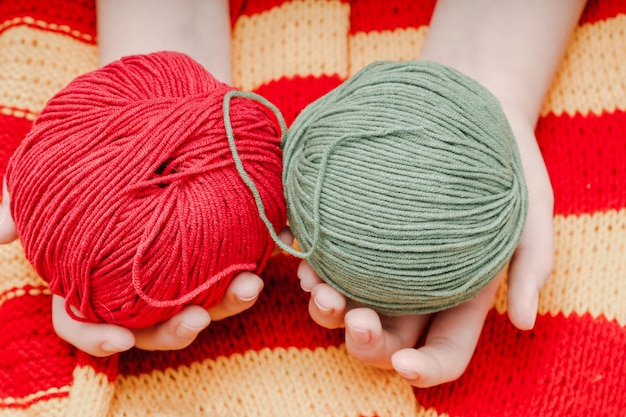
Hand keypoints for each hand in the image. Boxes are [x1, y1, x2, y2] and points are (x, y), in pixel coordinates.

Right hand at [1, 177, 289, 356]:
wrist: (143, 115)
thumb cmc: (90, 152)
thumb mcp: (51, 175)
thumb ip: (23, 206)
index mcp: (97, 277)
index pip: (88, 323)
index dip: (100, 338)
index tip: (120, 338)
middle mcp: (142, 281)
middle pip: (158, 325)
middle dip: (179, 330)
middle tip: (197, 319)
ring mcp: (183, 266)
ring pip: (206, 301)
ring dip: (228, 302)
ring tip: (249, 285)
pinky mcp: (219, 242)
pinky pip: (237, 261)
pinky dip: (253, 262)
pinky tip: (270, 252)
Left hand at [297, 101, 554, 386]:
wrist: (468, 104)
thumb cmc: (506, 159)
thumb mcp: (532, 206)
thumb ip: (532, 262)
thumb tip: (522, 322)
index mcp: (458, 295)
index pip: (444, 349)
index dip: (426, 368)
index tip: (406, 364)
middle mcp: (413, 286)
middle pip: (384, 336)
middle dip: (364, 343)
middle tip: (356, 321)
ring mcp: (378, 259)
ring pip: (345, 303)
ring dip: (324, 309)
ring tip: (316, 286)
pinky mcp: (350, 225)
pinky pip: (321, 252)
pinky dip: (305, 258)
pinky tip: (296, 248)